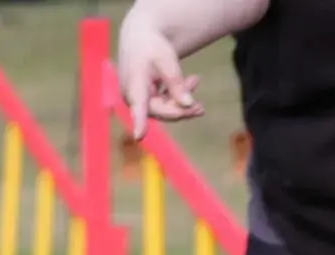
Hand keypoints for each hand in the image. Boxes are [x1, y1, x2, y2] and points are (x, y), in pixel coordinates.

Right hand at [118, 13, 203, 139]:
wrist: (140, 37)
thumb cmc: (151, 45)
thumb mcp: (166, 59)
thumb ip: (176, 82)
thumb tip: (188, 104)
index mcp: (134, 86)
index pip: (138, 107)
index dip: (139, 122)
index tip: (139, 136)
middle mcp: (133, 99)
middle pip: (160, 112)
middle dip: (181, 108)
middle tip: (201, 106)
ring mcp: (138, 102)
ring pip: (163, 109)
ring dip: (181, 100)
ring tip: (195, 80)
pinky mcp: (144, 101)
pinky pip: (163, 104)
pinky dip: (176, 96)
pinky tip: (190, 82)